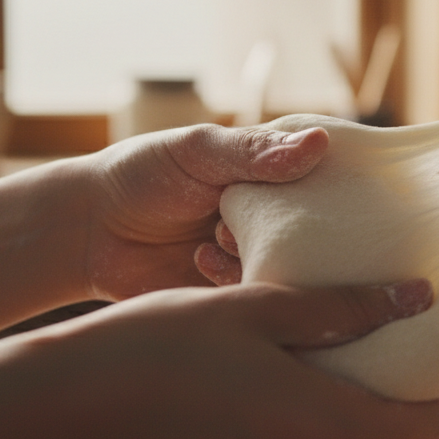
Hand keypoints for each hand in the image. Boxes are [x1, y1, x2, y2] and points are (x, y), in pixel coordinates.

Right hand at [0, 280, 438, 438]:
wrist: (62, 409)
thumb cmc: (160, 347)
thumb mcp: (257, 310)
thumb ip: (345, 309)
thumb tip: (419, 299)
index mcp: (323, 432)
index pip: (425, 429)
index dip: (433, 390)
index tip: (412, 349)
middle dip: (381, 397)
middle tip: (353, 343)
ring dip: (337, 418)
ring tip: (299, 360)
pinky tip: (260, 393)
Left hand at [77, 124, 329, 300]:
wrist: (86, 230)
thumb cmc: (142, 174)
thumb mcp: (198, 150)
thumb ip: (255, 152)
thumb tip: (319, 144)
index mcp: (277, 175)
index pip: (332, 180)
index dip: (347, 188)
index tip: (352, 194)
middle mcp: (277, 216)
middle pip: (324, 229)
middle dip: (308, 228)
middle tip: (277, 221)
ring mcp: (259, 255)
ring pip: (296, 264)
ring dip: (264, 250)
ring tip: (221, 234)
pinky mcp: (238, 293)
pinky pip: (260, 295)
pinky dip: (235, 277)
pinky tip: (200, 258)